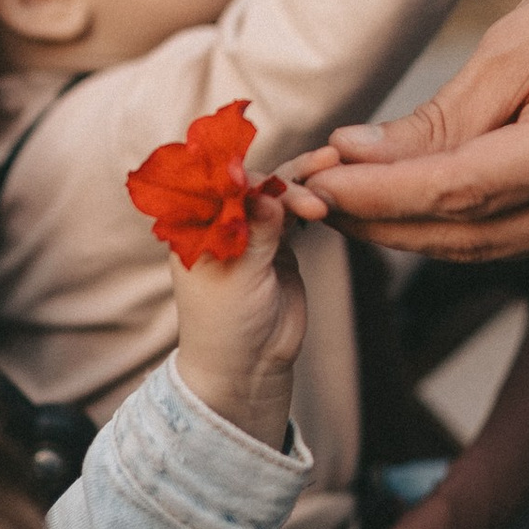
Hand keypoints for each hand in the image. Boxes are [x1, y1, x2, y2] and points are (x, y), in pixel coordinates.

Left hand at [172, 179, 320, 449]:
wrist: (249, 365)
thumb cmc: (226, 324)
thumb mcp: (238, 277)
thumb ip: (256, 234)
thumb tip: (269, 191)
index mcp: (196, 228)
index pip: (218, 185)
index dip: (244, 173)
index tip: (269, 174)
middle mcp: (222, 222)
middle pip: (252, 183)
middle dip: (283, 177)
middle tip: (316, 178)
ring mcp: (252, 231)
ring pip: (277, 193)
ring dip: (302, 180)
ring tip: (332, 163)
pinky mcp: (279, 242)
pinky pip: (294, 212)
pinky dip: (310, 197)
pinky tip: (329, 185)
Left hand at [291, 0, 528, 255]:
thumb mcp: (517, 42)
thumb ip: (441, 119)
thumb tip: (356, 160)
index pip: (461, 192)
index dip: (376, 194)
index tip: (311, 180)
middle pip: (472, 235)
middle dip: (380, 218)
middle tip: (308, 193)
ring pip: (493, 245)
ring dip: (412, 226)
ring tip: (342, 194)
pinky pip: (524, 232)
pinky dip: (461, 220)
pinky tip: (410, 196)